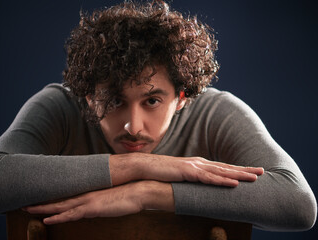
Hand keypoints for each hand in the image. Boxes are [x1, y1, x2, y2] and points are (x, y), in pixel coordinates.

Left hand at [23, 181, 172, 224]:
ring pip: (60, 206)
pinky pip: (71, 214)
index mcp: (88, 193)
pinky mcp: (92, 208)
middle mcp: (84, 195)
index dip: (51, 199)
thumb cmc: (126, 195)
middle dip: (40, 202)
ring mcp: (87, 201)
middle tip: (24, 202)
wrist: (138, 190)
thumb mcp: (109, 199)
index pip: (65, 196)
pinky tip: (47, 219)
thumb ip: (99, 202)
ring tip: (27, 208)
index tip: (39, 199)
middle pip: (58, 200)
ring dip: (43, 208)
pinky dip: (58, 217)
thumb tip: (93, 206)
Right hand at [110, 153, 263, 186]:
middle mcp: (199, 163)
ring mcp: (194, 166)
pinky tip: (234, 183)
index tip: (251, 172)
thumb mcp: (180, 177)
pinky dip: (222, 180)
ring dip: (239, 174)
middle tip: (262, 172)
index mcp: (199, 164)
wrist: (146, 167)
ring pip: (221, 171)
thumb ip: (192, 180)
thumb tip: (200, 188)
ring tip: (255, 178)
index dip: (237, 169)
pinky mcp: (188, 172)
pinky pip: (208, 178)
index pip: (222, 167)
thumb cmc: (162, 173)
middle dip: (245, 169)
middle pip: (226, 167)